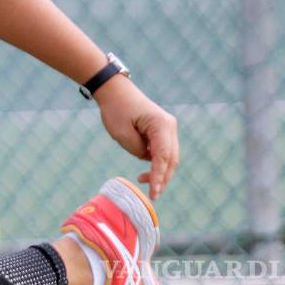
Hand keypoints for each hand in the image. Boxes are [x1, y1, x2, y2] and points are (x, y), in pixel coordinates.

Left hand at [93, 75, 179, 199]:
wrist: (113, 90)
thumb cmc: (115, 109)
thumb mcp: (122, 135)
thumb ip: (138, 151)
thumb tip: (149, 160)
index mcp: (161, 125)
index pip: (163, 157)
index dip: (159, 177)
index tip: (154, 193)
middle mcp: (169, 126)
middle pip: (171, 159)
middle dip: (163, 178)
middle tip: (152, 194)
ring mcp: (168, 127)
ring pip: (170, 156)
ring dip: (160, 171)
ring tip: (143, 180)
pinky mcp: (162, 129)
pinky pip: (163, 150)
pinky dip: (157, 162)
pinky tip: (146, 170)